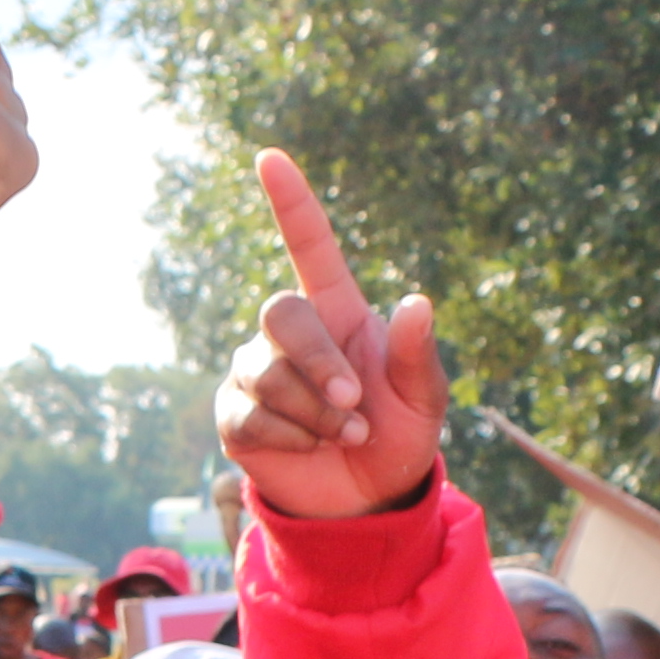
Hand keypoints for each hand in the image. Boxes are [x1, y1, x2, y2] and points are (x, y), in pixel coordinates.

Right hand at [216, 151, 445, 520]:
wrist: (365, 501)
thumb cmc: (397, 435)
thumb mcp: (423, 399)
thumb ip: (417, 354)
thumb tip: (417, 302)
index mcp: (337, 312)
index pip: (308, 245)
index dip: (291, 202)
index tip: (269, 157)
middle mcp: (292, 334)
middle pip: (281, 312)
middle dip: (318, 361)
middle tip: (354, 406)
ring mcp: (258, 371)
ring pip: (266, 370)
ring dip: (313, 410)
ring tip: (346, 435)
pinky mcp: (236, 414)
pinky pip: (250, 414)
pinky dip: (290, 435)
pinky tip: (312, 446)